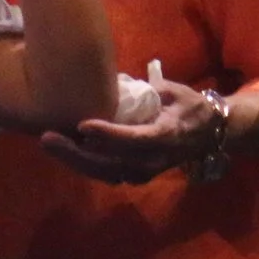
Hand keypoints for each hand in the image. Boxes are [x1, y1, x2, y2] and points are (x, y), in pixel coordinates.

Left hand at [40, 75, 218, 182]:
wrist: (211, 134)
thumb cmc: (191, 108)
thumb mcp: (174, 92)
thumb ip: (147, 89)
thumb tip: (115, 83)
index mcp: (166, 136)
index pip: (133, 139)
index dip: (107, 134)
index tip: (82, 124)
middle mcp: (153, 160)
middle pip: (109, 163)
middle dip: (76, 153)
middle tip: (48, 138)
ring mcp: (144, 172)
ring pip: (103, 172)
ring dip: (74, 160)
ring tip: (50, 143)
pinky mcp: (136, 176)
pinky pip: (106, 173)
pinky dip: (84, 164)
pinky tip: (65, 150)